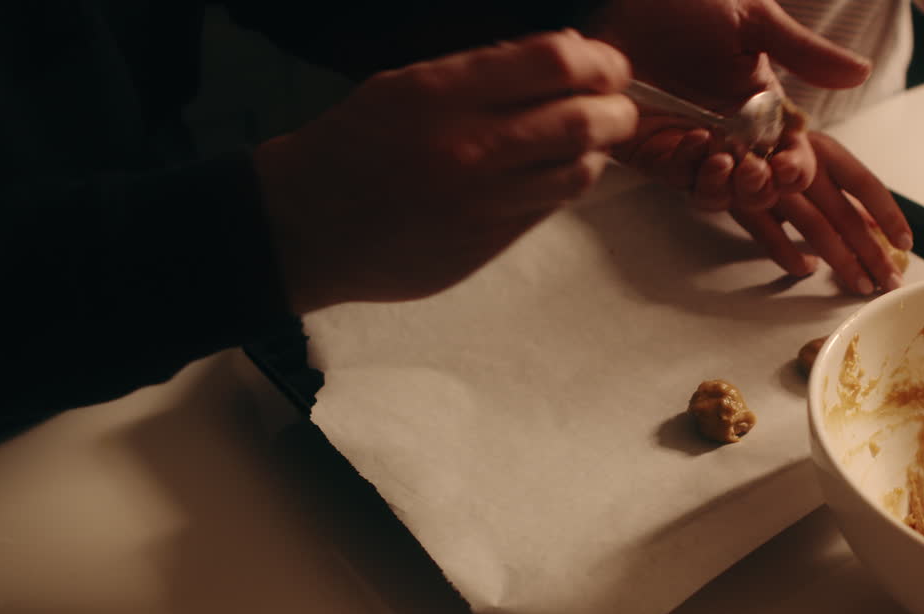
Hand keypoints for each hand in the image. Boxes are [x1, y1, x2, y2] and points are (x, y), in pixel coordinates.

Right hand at [253, 30, 637, 312]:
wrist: (306, 228)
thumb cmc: (353, 146)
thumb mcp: (407, 85)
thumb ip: (484, 72)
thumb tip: (565, 57)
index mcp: (443, 93)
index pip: (554, 63)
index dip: (596, 60)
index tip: (604, 64)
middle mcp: (470, 147)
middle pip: (581, 121)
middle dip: (616, 108)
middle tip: (617, 104)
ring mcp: (483, 202)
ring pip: (577, 171)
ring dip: (596, 151)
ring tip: (590, 139)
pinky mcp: (487, 245)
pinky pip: (549, 208)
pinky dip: (564, 184)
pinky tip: (555, 172)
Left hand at [590, 0, 871, 206]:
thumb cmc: (687, 3)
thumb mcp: (752, 20)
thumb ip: (804, 52)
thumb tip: (861, 71)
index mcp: (763, 109)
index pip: (791, 158)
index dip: (796, 170)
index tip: (790, 166)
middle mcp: (732, 135)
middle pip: (760, 190)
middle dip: (762, 189)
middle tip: (754, 170)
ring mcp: (693, 147)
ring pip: (720, 196)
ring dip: (726, 188)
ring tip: (722, 161)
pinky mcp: (654, 152)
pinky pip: (677, 178)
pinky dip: (687, 168)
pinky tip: (689, 140)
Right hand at [730, 132, 913, 293]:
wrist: (715, 128)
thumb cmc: (770, 145)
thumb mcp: (810, 156)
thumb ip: (841, 187)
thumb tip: (875, 223)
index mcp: (824, 150)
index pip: (865, 184)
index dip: (888, 215)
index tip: (907, 243)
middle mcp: (802, 164)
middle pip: (846, 216)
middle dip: (872, 252)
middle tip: (891, 281)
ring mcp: (772, 183)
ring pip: (816, 229)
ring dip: (841, 261)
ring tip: (861, 284)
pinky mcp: (742, 201)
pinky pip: (771, 237)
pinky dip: (790, 257)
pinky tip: (807, 271)